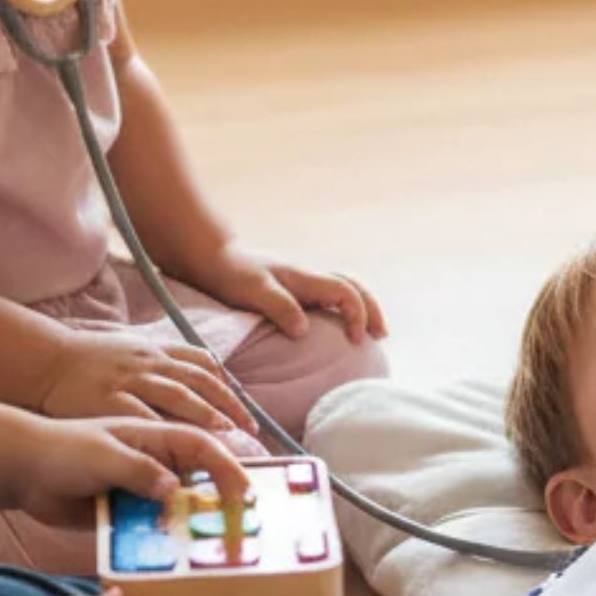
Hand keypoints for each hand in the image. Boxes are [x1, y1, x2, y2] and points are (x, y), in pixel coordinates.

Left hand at [17, 415, 254, 528]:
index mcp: (157, 437)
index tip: (244, 491)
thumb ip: (140, 471)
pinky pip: (155, 529)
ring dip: (197, 525)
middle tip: (242, 527)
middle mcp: (157, 463)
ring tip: (217, 549)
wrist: (23, 470)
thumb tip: (176, 491)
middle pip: (201, 479)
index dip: (228, 466)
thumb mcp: (104, 455)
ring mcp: (143, 490)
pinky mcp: (127, 514)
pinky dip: (167, 541)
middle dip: (224, 500)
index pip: (204, 447)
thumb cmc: (64, 450)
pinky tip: (177, 558)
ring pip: (180, 507)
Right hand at [36, 326, 256, 436]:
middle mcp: (149, 363)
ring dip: (205, 415)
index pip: (204, 369)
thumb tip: (203, 376)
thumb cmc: (90, 360)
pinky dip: (162, 430)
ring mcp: (130, 379)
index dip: (229, 393)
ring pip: (177, 395)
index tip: (249, 418)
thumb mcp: (133, 349)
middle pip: (199, 383)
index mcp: (157, 353)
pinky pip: (141, 415)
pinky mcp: (108, 398)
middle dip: (228, 408)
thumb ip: (165, 363)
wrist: (46, 361)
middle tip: (250, 434)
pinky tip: (178, 446)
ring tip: (226, 436)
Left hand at [189, 241, 386, 344]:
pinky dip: (344, 309)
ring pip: (344, 289)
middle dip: (371, 309)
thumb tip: (304, 331)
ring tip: (369, 332)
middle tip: (381, 335)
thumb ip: (280, 308)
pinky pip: (330, 297)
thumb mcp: (253, 292)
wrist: (213, 256)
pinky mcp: (294, 290)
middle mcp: (309, 278)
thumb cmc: (231, 273)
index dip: (356, 314)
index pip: (345, 291)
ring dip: (361, 307)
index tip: (354, 339)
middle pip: (353, 287)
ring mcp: (303, 282)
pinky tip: (339, 327)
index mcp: (305, 277)